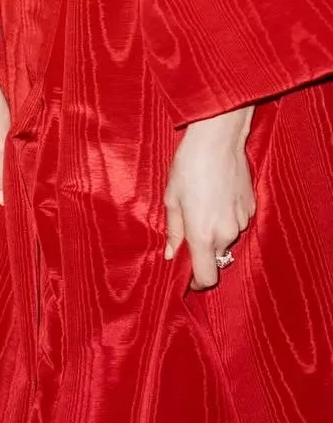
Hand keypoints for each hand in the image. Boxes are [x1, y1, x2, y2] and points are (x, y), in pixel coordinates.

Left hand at [163, 107, 255, 289]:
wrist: (218, 141)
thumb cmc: (188, 167)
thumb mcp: (172, 199)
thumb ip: (173, 231)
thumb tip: (171, 254)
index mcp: (203, 235)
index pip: (207, 277)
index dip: (196, 281)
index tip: (187, 276)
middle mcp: (226, 233)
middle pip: (216, 257)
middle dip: (203, 250)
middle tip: (189, 227)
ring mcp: (241, 221)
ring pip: (226, 239)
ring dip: (215, 231)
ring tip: (202, 204)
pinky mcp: (251, 208)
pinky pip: (236, 223)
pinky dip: (226, 217)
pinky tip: (217, 196)